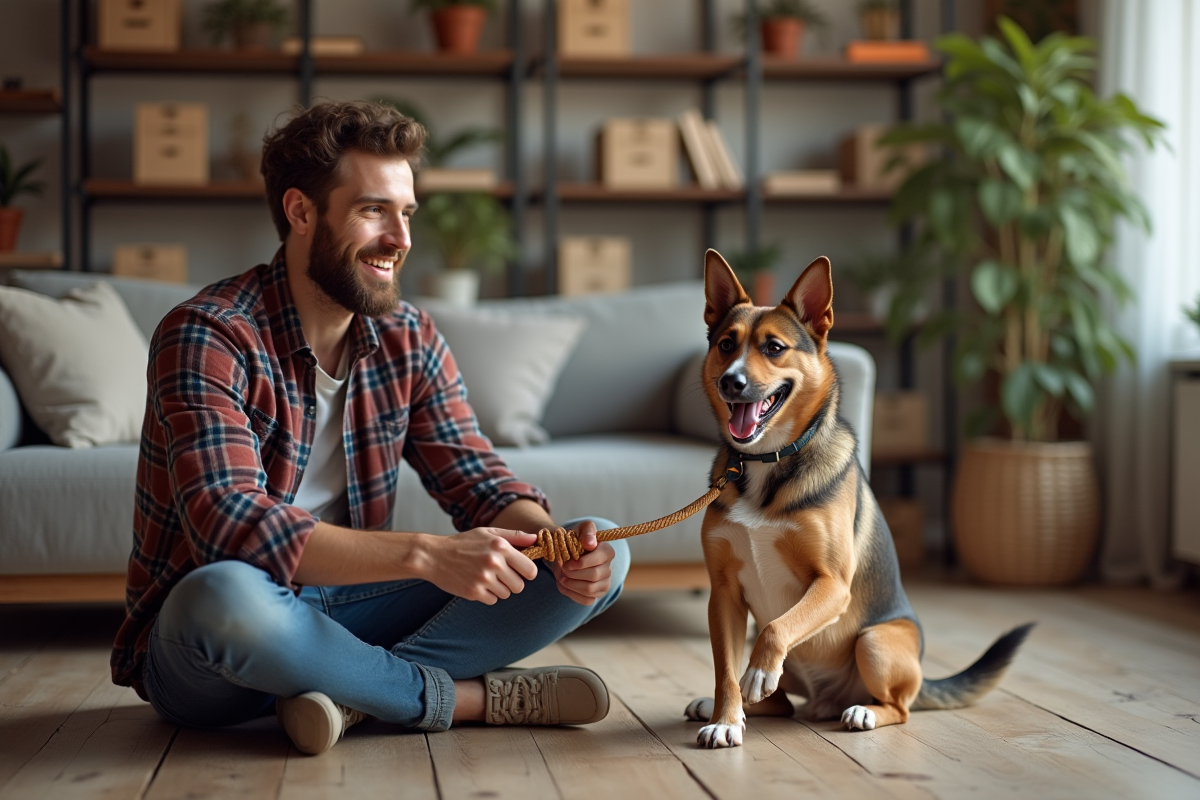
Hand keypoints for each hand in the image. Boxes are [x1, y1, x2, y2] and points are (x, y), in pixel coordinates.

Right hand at [422, 528, 538, 604]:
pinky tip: (477, 583)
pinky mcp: (474, 592)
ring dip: (499, 588)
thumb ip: (514, 536)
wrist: (434, 556)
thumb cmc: (463, 543)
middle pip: (520, 586)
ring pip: (506, 594)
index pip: (530, 570)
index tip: (520, 570)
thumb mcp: (488, 533)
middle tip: (500, 575)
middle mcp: (494, 562)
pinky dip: (487, 595)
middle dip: (512, 582)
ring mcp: (484, 578)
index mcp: (501, 546)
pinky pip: (492, 600)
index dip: (527, 572)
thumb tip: (535, 539)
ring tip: (485, 577)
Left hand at [549, 520, 615, 605]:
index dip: (580, 563)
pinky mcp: (597, 594)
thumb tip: (590, 543)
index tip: (566, 562)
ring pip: (589, 590)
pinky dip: (571, 593)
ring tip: (561, 576)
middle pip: (593, 576)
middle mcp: (609, 568)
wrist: (568, 552)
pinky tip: (563, 584)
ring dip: (570, 584)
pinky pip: (586, 600)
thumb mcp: (580, 529)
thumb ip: (587, 531)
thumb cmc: (576, 539)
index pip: (599, 560)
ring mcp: (604, 583)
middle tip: (562, 569)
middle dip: (573, 574)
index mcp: (607, 551)